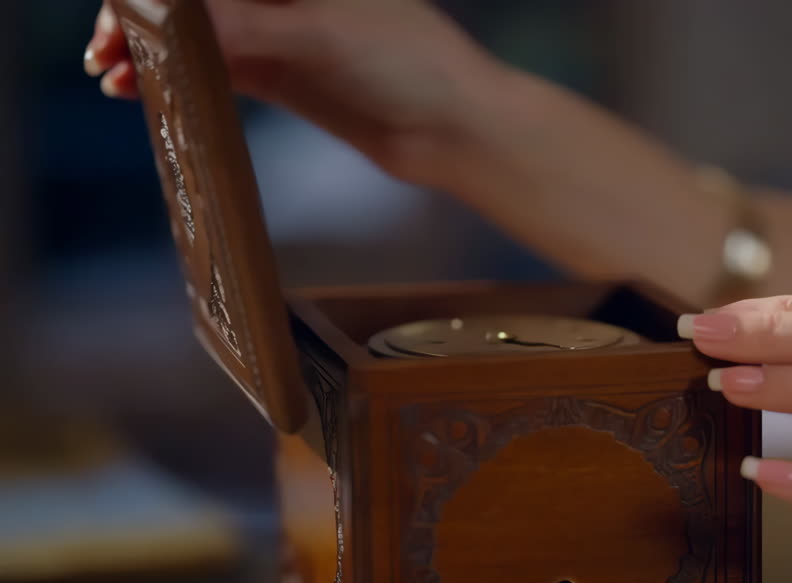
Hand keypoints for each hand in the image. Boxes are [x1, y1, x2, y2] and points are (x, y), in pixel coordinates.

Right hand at [82, 0, 502, 183]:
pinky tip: (137, 89)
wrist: (456, 130)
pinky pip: (213, 68)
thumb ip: (242, 26)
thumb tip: (165, 16)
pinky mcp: (282, 73)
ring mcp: (280, 29)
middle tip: (103, 48)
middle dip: (140, 14)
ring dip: (150, 48)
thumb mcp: (319, 37)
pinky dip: (176, 76)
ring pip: (195, 30)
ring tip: (111, 73)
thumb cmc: (409, 64)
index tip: (118, 5)